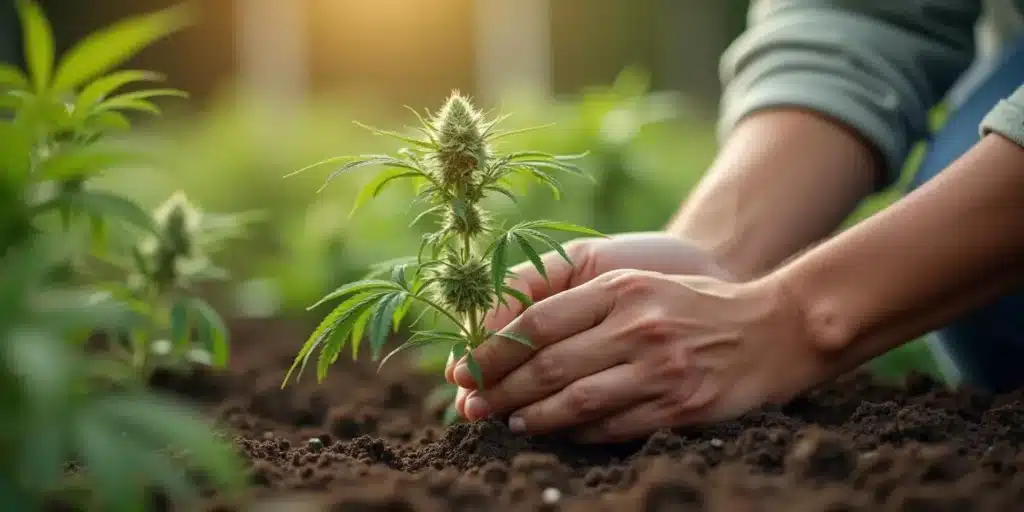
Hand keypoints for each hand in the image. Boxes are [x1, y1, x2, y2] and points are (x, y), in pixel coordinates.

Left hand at [450, 270, 830, 442]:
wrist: (774, 330)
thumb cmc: (695, 306)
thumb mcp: (640, 286)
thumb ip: (582, 304)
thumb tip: (513, 335)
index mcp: (621, 290)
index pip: (537, 321)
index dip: (493, 349)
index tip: (464, 367)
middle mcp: (637, 327)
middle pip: (547, 365)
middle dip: (500, 389)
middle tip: (471, 405)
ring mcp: (659, 369)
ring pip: (574, 402)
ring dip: (531, 418)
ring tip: (508, 422)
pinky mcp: (679, 406)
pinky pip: (611, 426)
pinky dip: (575, 433)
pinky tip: (553, 433)